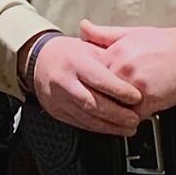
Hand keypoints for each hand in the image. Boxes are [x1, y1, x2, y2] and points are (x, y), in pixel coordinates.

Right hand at [24, 35, 142, 135]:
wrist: (39, 59)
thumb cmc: (68, 52)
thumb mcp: (88, 46)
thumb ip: (108, 58)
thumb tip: (131, 70)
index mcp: (75, 61)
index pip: (100, 79)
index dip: (119, 90)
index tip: (137, 97)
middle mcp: (65, 81)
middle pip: (93, 102)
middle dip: (117, 114)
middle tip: (135, 119)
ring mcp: (59, 98)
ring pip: (87, 117)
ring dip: (110, 126)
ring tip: (128, 128)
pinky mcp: (57, 111)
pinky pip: (79, 123)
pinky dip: (97, 128)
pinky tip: (110, 128)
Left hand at [79, 19, 175, 118]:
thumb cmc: (164, 43)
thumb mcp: (131, 32)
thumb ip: (103, 34)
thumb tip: (83, 27)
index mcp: (116, 52)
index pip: (90, 72)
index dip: (86, 79)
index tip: (82, 83)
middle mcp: (123, 69)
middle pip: (99, 91)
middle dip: (96, 97)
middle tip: (91, 102)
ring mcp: (136, 86)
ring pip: (114, 106)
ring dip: (112, 110)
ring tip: (110, 111)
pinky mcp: (149, 100)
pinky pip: (132, 115)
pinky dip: (129, 117)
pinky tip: (128, 115)